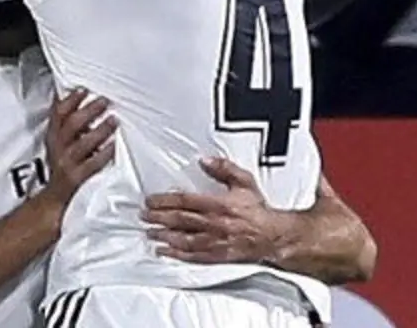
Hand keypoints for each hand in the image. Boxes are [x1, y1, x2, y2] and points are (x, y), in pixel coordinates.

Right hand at [42, 90, 116, 207]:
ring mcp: (67, 164)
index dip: (70, 100)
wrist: (53, 198)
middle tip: (104, 102)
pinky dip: (104, 153)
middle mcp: (58, 149)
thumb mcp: (60, 144)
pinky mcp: (76, 178)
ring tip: (113, 120)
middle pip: (72, 125)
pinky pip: (92, 164)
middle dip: (89, 111)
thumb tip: (81, 105)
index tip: (84, 90)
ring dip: (100, 130)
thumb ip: (68, 126)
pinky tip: (113, 145)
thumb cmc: (62, 167)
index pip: (58, 114)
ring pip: (82, 143)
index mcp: (53, 138)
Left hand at [142, 156, 291, 264]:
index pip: (185, 201)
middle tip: (143, 216)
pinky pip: (192, 256)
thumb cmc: (257, 209)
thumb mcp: (244, 182)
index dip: (164, 201)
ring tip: (149, 232)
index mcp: (218, 204)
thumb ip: (224, 169)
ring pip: (182, 239)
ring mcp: (214, 241)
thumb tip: (205, 160)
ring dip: (163, 236)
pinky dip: (176, 254)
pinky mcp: (216, 255)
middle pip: (179, 220)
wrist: (273, 235)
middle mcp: (213, 224)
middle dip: (158, 217)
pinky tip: (164, 251)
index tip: (150, 200)